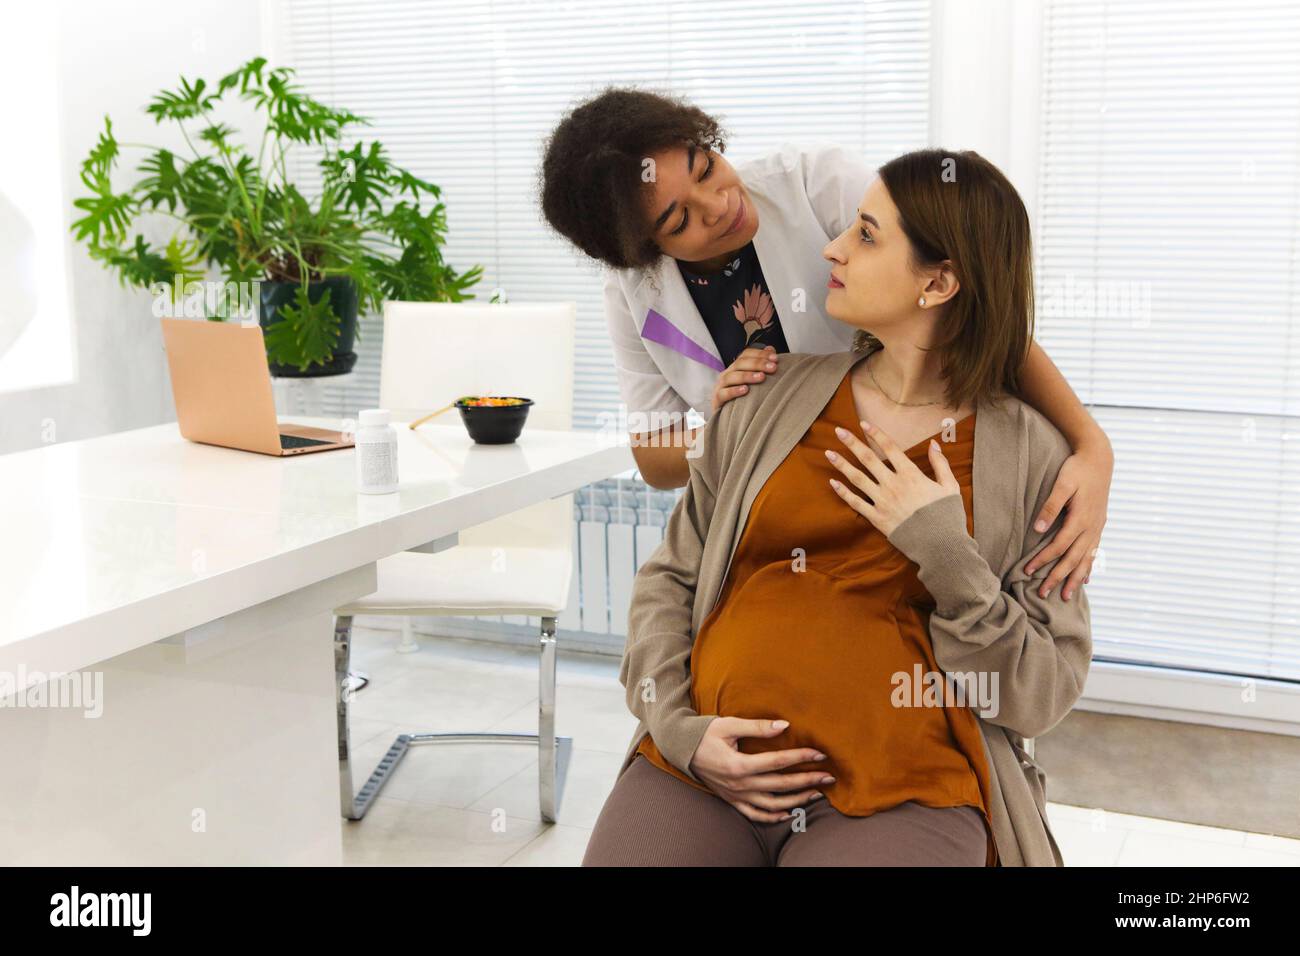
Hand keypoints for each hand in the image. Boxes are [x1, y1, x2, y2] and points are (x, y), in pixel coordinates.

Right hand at [688, 716, 833, 822]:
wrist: (681, 749)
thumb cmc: (705, 733)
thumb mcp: (729, 724)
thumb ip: (758, 727)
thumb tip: (784, 726)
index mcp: (739, 764)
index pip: (778, 761)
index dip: (801, 757)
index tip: (821, 754)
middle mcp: (740, 784)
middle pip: (781, 785)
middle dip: (808, 780)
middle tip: (828, 777)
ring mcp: (736, 795)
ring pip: (773, 804)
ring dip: (797, 800)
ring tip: (816, 794)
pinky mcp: (732, 800)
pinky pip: (755, 814)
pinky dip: (773, 817)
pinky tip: (789, 813)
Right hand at [710, 346, 778, 413]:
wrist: (727, 419)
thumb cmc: (742, 398)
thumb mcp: (752, 381)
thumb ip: (761, 365)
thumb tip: (771, 349)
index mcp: (735, 368)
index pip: (746, 355)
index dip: (760, 354)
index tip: (775, 358)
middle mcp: (727, 374)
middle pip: (740, 363)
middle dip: (758, 364)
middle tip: (773, 368)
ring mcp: (720, 386)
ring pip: (731, 377)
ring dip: (747, 375)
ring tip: (762, 377)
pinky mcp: (717, 400)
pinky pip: (723, 393)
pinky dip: (734, 391)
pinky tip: (746, 390)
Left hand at [825, 420, 959, 535]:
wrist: (940, 545)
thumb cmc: (947, 516)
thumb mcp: (950, 486)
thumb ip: (940, 463)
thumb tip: (933, 443)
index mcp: (911, 474)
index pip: (890, 448)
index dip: (876, 434)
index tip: (863, 424)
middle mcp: (893, 484)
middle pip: (868, 459)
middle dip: (852, 443)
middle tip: (838, 430)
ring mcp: (882, 501)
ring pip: (857, 478)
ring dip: (842, 464)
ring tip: (828, 452)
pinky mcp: (877, 518)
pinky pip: (856, 503)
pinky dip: (843, 492)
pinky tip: (832, 482)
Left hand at [1023, 442, 1111, 600]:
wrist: (1099, 459)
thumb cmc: (1077, 469)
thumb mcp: (1062, 484)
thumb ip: (1051, 506)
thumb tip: (1038, 528)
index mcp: (1081, 518)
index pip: (1058, 546)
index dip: (1043, 560)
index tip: (1027, 570)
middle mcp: (1091, 527)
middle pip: (1073, 559)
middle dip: (1058, 578)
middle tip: (1043, 594)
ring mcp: (1097, 527)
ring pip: (1086, 559)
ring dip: (1074, 579)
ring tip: (1066, 596)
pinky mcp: (1099, 525)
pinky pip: (1094, 551)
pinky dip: (1089, 567)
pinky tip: (1085, 579)